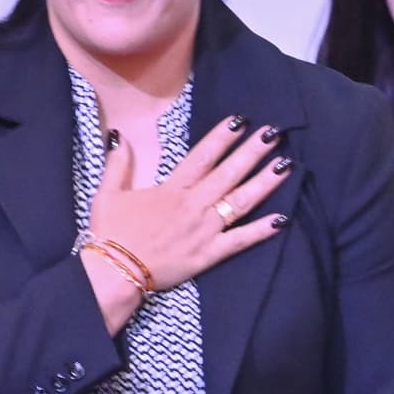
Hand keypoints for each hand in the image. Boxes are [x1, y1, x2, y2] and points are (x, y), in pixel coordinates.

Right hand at [81, 118, 290, 329]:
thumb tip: (119, 135)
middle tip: (274, 133)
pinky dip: (261, 230)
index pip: (202, 156)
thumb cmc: (111, 233)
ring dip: (264, 182)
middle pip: (228, 173)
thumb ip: (118, 164)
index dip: (222, 137)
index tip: (240, 121)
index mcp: (172, 189)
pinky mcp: (209, 254)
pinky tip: (282, 219)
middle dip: (252, 151)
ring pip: (240, 201)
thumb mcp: (107, 193)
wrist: (114, 272)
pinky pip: (240, 241)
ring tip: (285, 165)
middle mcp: (193, 205)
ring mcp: (204, 230)